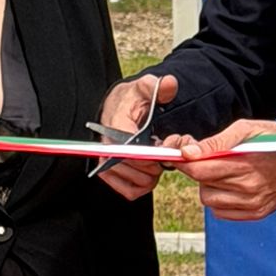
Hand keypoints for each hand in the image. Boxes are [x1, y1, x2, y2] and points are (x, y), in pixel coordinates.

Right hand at [96, 74, 179, 200]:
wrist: (119, 109)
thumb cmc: (133, 100)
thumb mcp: (146, 88)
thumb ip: (159, 87)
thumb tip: (169, 84)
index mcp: (115, 126)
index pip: (132, 151)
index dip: (151, 155)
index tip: (161, 148)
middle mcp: (105, 147)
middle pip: (137, 169)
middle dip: (156, 164)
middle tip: (163, 154)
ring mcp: (105, 164)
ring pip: (136, 183)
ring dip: (152, 176)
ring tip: (156, 161)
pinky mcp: (109, 176)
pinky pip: (131, 192)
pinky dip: (144, 186)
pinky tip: (148, 173)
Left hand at [179, 120, 275, 221]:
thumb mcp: (249, 128)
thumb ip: (217, 140)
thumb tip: (190, 151)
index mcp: (246, 164)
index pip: (199, 170)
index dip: (185, 161)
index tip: (181, 154)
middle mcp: (248, 188)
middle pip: (201, 184)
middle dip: (199, 170)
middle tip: (209, 158)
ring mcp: (252, 204)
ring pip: (209, 200)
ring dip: (210, 186)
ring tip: (224, 172)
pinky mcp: (255, 213)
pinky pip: (221, 212)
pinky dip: (220, 199)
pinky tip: (232, 185)